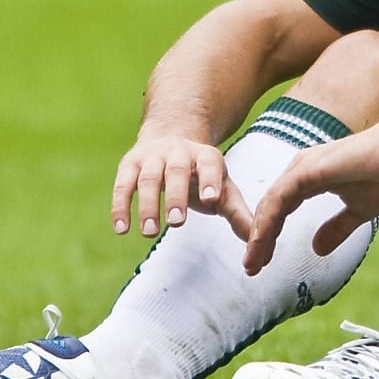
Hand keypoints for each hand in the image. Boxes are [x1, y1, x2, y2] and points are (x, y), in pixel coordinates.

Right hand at [110, 134, 252, 240]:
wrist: (170, 137)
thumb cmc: (202, 174)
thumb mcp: (222, 188)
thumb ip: (238, 212)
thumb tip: (258, 241)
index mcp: (206, 156)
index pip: (210, 164)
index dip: (211, 180)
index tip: (211, 199)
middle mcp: (179, 152)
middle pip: (177, 171)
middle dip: (176, 195)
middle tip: (177, 222)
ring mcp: (152, 157)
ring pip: (148, 178)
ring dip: (147, 204)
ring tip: (150, 232)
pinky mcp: (129, 164)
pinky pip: (122, 185)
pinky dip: (120, 206)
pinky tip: (122, 229)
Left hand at [242, 124, 378, 274]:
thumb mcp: (358, 211)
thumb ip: (336, 228)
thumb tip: (316, 250)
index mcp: (309, 179)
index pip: (280, 211)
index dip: (269, 236)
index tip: (262, 262)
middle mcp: (300, 171)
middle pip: (269, 209)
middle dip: (258, 240)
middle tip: (250, 268)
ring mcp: (302, 168)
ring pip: (270, 205)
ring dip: (258, 235)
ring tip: (252, 262)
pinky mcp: (309, 169)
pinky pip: (280, 198)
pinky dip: (268, 220)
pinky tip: (262, 239)